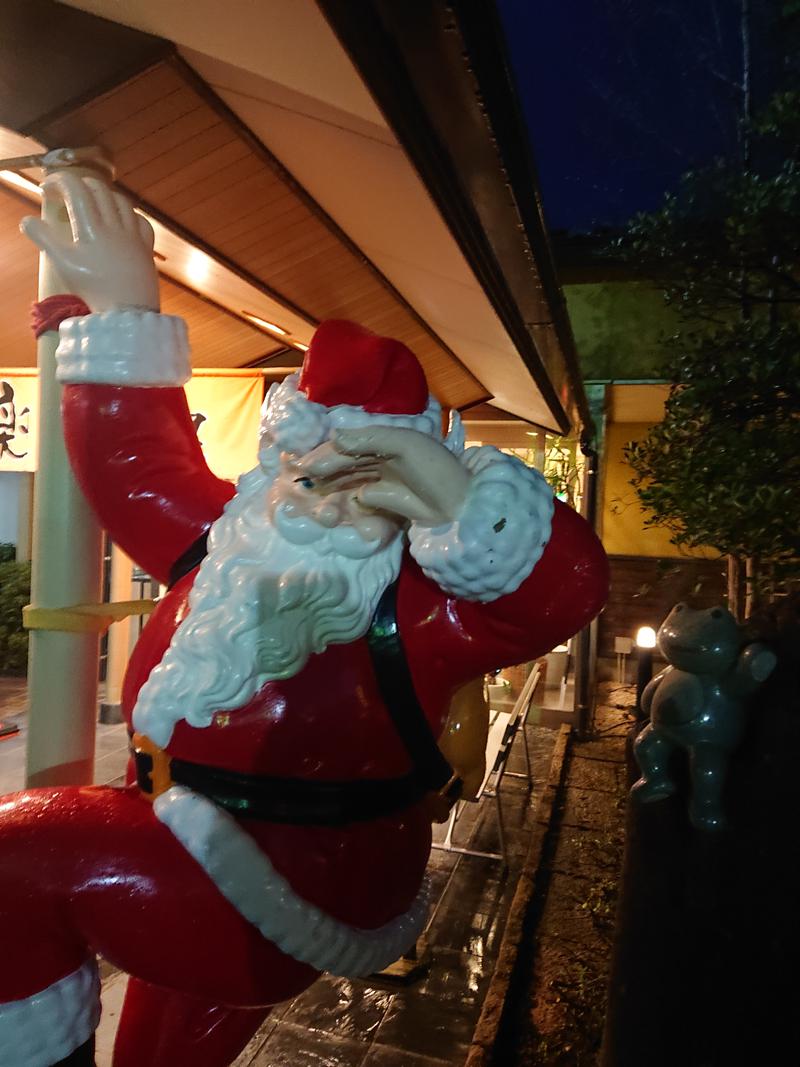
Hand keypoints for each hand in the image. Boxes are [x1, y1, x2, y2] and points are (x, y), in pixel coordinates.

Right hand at [20, 172, 159, 312]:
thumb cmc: (93, 289)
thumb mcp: (63, 264)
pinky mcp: (146, 248)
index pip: (75, 189)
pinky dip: (128, 214)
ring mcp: (133, 236)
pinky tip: (121, 220)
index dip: (59, 181)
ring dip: (103, 195)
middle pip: (98, 189)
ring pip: (121, 201)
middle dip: (79, 185)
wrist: (128, 313)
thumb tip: (27, 221)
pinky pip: (141, 221)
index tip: (47, 189)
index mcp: (91, 228)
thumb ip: (44, 239)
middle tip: (66, 195)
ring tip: (92, 204)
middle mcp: (114, 226)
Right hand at [296, 426, 470, 525]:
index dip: (326, 451)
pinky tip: (330, 507)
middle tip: (301, 480)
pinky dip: (345, 501)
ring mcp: (382, 479)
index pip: (349, 443)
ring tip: (312, 493)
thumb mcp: (404, 445)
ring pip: (349, 479)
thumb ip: (369, 439)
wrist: (458, 504)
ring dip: (331, 485)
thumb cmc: (434, 469)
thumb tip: (334, 436)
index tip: (305, 463)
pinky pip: (359, 498)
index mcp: (386, 439)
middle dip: (324, 469)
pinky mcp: (385, 501)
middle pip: (345, 462)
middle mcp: (381, 457)